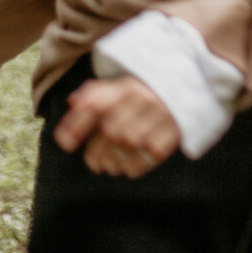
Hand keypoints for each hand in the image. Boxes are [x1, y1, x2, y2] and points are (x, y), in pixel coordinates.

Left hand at [53, 76, 180, 176]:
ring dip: (114, 160)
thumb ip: (96, 93)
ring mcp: (161, 114)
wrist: (188, 84)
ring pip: (130, 143)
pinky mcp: (175, 131)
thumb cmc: (145, 89)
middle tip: (92, 162)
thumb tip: (72, 102)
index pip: (96, 103)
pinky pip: (151, 154)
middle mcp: (143, 98)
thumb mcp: (122, 85)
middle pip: (112, 129)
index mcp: (127, 84)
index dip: (77, 122)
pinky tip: (127, 168)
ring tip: (107, 167)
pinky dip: (135, 165)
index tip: (64, 141)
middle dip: (98, 150)